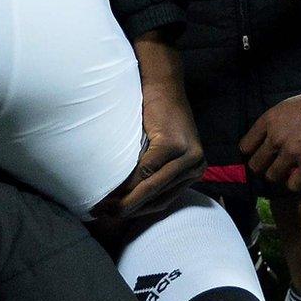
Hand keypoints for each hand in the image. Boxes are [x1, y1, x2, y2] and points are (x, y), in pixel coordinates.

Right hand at [95, 37, 204, 217]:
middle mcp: (197, 166)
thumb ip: (151, 174)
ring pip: (151, 187)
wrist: (160, 83)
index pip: (164, 201)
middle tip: (103, 216)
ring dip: (126, 199)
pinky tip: (112, 188)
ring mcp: (189, 156)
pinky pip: (147, 170)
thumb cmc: (154, 116)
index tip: (113, 217)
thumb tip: (124, 204)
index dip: (137, 211)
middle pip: (158, 198)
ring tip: (103, 206)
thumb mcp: (158, 151)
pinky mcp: (174, 145)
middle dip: (129, 209)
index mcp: (194, 170)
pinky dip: (128, 181)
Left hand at [241, 88, 300, 192]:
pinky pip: (293, 184)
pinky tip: (299, 177)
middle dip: (261, 168)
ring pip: (272, 176)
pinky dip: (294, 183)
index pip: (245, 146)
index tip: (256, 156)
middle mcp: (276, 137)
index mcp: (269, 121)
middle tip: (269, 166)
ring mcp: (292, 151)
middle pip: (255, 165)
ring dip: (277, 176)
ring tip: (285, 172)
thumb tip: (263, 142)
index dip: (250, 154)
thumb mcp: (284, 108)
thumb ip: (271, 124)